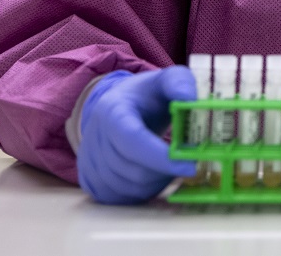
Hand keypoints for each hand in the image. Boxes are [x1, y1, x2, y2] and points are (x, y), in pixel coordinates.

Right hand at [76, 66, 197, 203]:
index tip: (190, 166)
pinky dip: (143, 192)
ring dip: (157, 183)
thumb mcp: (165, 80)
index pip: (133, 141)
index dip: (161, 158)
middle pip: (133, 170)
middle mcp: (95, 137)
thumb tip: (191, 99)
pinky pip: (120, 198)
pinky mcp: (90, 180)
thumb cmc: (147, 96)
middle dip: (165, 171)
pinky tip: (155, 176)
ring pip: (128, 188)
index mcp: (112, 111)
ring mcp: (89, 161)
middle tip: (187, 164)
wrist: (119, 107)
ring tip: (171, 166)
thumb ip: (180, 83)